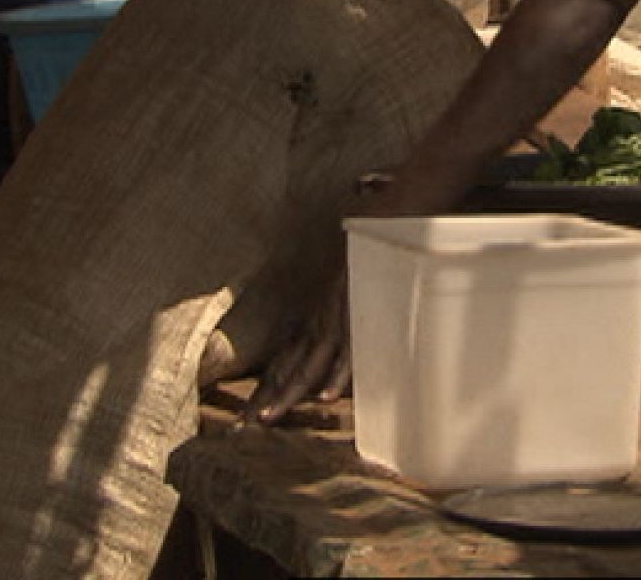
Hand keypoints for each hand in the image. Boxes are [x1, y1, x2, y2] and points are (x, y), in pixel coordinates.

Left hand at [241, 173, 406, 426]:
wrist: (395, 213)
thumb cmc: (379, 246)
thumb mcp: (356, 284)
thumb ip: (349, 309)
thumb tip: (348, 341)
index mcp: (323, 314)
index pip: (292, 355)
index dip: (273, 385)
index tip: (252, 414)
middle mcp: (325, 315)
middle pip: (293, 364)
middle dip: (270, 396)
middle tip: (245, 427)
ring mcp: (341, 313)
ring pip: (313, 362)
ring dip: (291, 391)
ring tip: (270, 418)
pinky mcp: (360, 309)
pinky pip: (349, 348)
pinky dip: (339, 373)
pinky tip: (328, 397)